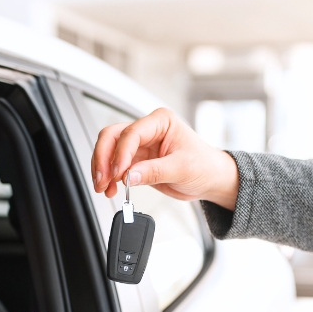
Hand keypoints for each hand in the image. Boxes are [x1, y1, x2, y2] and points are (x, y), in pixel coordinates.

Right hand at [91, 107, 239, 209]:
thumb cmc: (204, 166)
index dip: (121, 153)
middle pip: (112, 137)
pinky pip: (115, 166)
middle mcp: (147, 130)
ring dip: (102, 169)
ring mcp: (139, 145)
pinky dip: (109, 178)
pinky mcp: (136, 161)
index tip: (118, 173)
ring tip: (104, 188)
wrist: (210, 179)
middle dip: (103, 159)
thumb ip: (154, 171)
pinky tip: (110, 189)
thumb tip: (129, 176)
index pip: (131, 133)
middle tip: (102, 179)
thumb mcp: (182, 168)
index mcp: (161, 121)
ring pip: (109, 151)